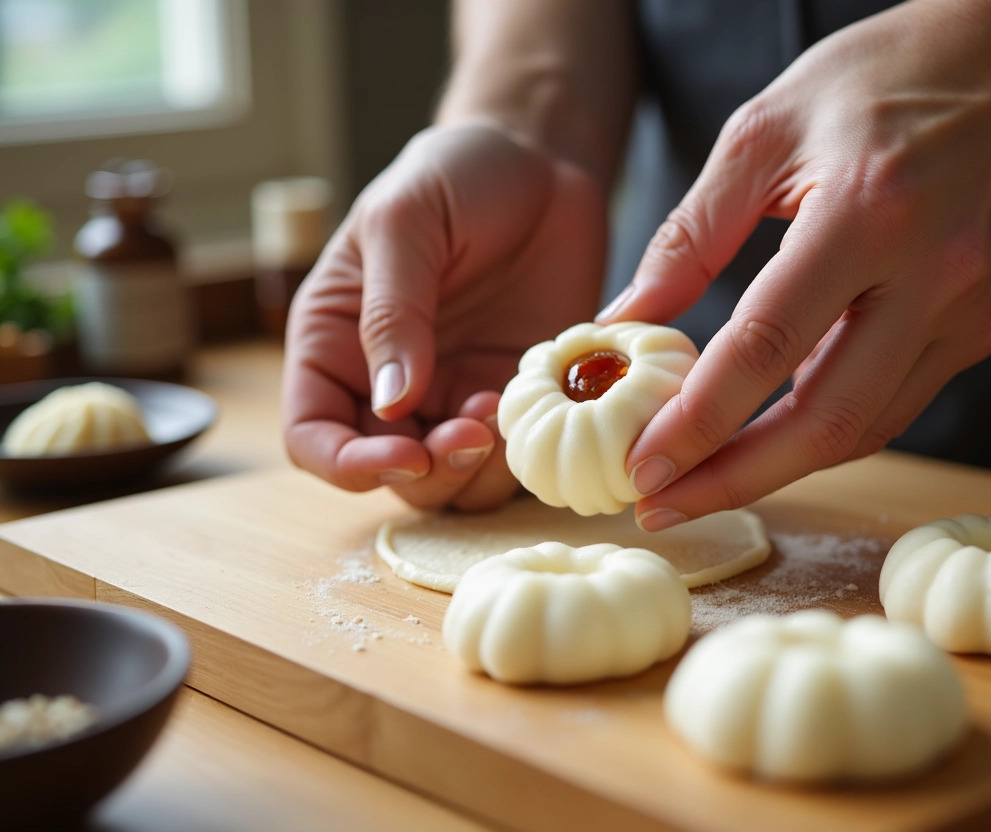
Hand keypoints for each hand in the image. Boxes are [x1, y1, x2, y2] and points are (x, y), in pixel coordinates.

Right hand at [284, 122, 606, 510]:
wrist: (540, 161)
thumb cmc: (455, 176)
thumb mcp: (405, 223)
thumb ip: (391, 311)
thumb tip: (390, 403)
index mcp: (335, 343)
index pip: (313, 435)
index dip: (348, 464)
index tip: (404, 455)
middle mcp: (387, 384)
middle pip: (387, 473)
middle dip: (428, 472)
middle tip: (473, 433)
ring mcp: (452, 394)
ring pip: (452, 481)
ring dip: (476, 471)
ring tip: (501, 410)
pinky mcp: (512, 394)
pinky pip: (509, 456)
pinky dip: (520, 452)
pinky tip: (535, 403)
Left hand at [598, 2, 990, 528]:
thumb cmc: (879, 78)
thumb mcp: (763, 130)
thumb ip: (690, 235)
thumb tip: (627, 322)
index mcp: (869, 211)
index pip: (767, 346)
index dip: (699, 421)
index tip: (643, 469)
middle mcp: (934, 274)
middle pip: (827, 420)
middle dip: (737, 479)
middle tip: (664, 507)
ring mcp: (972, 310)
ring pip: (867, 427)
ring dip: (780, 467)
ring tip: (704, 483)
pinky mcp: (985, 326)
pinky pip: (895, 400)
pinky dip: (828, 427)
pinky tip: (771, 432)